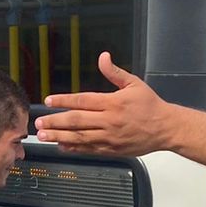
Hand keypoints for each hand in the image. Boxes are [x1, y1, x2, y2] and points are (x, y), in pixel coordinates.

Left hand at [35, 53, 172, 155]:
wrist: (166, 128)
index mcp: (113, 102)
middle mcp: (109, 121)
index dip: (63, 100)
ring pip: (79, 137)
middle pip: (76, 121)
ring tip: (43, 135)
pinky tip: (61, 146)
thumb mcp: (134, 83)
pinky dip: (74, 148)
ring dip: (59, 136)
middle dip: (55, 122)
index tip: (49, 101)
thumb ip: (114, 72)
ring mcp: (109, 137)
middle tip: (39, 122)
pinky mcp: (112, 149)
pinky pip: (89, 149)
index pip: (82, 100)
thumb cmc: (151, 105)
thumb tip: (103, 57)